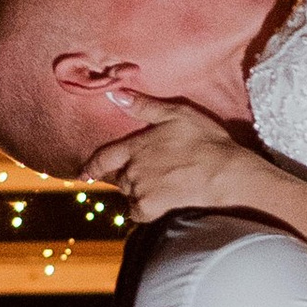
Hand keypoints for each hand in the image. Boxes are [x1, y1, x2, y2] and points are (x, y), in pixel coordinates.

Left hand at [88, 98, 253, 219]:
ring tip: (159, 187)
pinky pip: (137, 213)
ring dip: (137, 192)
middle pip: (119, 178)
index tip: (83, 175)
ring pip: (129, 195)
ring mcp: (140, 190)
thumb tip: (113, 93)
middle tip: (149, 175)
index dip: (91, 166)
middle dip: (128, 177)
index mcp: (135, 146)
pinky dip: (143, 210)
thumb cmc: (204, 140)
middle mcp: (132, 169)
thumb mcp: (176, 113)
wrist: (223, 173)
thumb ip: (142, 105)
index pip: (103, 158)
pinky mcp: (150, 208)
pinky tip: (158, 205)